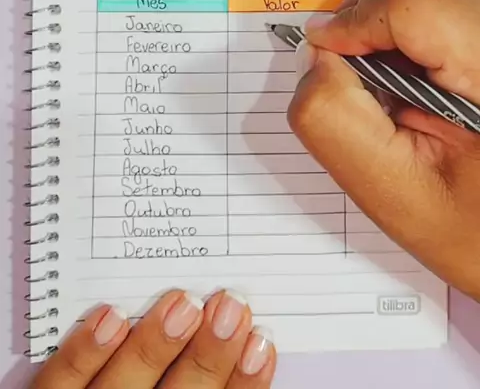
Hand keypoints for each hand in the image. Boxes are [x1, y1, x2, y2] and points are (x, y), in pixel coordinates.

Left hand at [30, 290, 274, 388]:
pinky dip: (85, 352)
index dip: (242, 384)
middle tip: (229, 309)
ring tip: (183, 303)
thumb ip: (201, 385)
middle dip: (207, 356)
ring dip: (155, 345)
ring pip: (122, 387)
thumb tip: (246, 343)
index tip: (260, 343)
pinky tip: (112, 317)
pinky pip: (61, 383)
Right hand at [288, 0, 479, 298]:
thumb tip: (316, 51)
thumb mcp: (392, 192)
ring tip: (406, 89)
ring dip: (393, 28)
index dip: (358, 20)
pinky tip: (428, 80)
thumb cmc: (479, 234)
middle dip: (370, 26)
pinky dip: (417, 30)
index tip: (335, 58)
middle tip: (378, 88)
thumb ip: (332, 115)